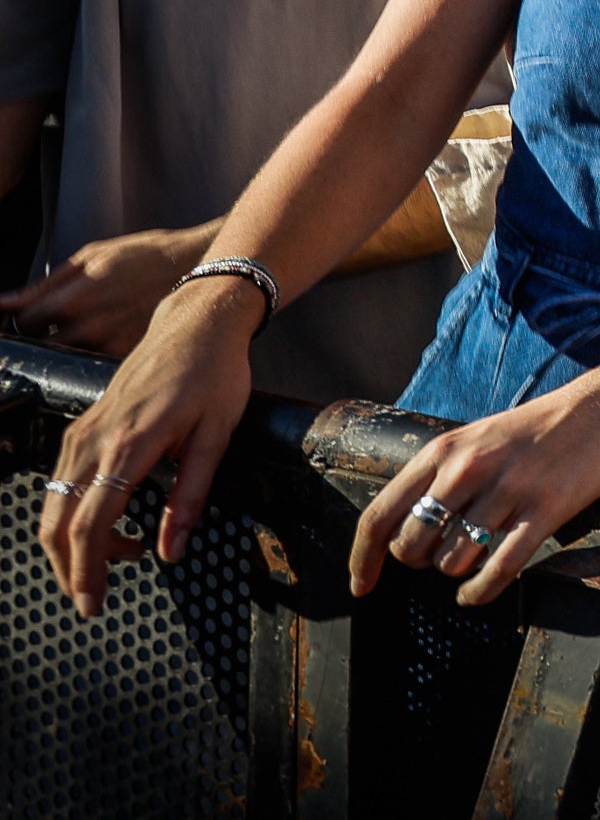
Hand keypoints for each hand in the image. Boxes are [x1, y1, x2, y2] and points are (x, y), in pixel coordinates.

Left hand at [1, 223, 209, 352]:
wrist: (201, 268)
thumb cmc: (146, 256)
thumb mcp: (92, 256)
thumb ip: (43, 285)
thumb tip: (4, 305)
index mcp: (73, 298)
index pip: (25, 323)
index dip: (27, 319)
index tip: (39, 315)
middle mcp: (89, 326)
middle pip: (42, 348)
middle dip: (45, 337)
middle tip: (64, 324)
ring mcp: (110, 346)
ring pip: (68, 359)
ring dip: (70, 348)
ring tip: (91, 330)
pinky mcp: (130, 358)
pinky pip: (96, 364)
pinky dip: (96, 354)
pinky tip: (111, 338)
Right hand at [35, 276, 263, 612]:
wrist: (195, 324)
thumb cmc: (216, 376)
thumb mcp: (218, 436)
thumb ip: (192, 496)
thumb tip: (171, 552)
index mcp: (131, 443)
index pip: (91, 522)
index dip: (88, 569)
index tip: (94, 603)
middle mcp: (94, 439)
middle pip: (58, 521)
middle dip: (70, 569)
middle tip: (94, 599)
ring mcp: (81, 432)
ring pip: (53, 505)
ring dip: (74, 544)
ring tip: (120, 559)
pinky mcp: (81, 427)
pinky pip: (62, 483)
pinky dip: (75, 515)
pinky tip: (113, 525)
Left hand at [349, 368, 599, 605]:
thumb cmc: (539, 427)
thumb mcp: (478, 438)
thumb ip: (441, 475)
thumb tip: (408, 529)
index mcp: (446, 450)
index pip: (381, 514)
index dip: (362, 559)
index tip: (361, 586)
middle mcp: (470, 469)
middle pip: (412, 546)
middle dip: (420, 562)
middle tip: (441, 555)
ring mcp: (509, 490)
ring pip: (452, 561)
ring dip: (457, 572)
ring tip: (473, 560)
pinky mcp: (546, 510)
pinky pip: (497, 570)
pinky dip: (479, 592)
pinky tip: (476, 594)